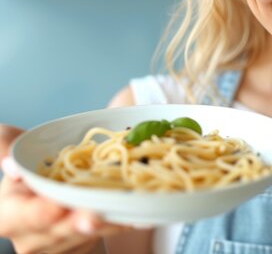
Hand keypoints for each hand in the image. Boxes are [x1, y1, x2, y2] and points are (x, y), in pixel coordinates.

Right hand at [0, 124, 128, 253]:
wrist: (49, 204)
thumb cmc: (32, 176)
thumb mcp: (16, 156)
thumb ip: (5, 145)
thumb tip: (8, 162)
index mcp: (9, 214)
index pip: (22, 216)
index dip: (39, 213)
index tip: (56, 208)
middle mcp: (31, 236)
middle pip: (59, 230)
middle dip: (78, 223)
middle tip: (95, 215)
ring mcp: (59, 247)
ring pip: (87, 235)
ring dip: (108, 224)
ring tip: (126, 214)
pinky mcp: (83, 247)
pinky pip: (106, 236)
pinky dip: (123, 224)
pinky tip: (142, 217)